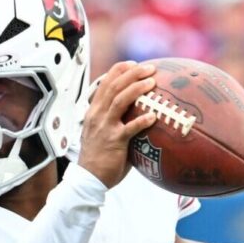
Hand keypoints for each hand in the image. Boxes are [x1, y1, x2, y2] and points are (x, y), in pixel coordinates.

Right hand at [76, 61, 158, 188]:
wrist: (89, 178)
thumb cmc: (100, 157)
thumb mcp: (103, 133)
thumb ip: (116, 121)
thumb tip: (139, 114)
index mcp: (94, 111)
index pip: (104, 83)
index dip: (119, 70)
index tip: (133, 64)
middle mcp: (97, 115)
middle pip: (114, 86)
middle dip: (132, 73)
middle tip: (149, 68)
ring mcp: (105, 127)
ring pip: (119, 100)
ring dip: (137, 89)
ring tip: (152, 82)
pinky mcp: (114, 141)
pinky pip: (130, 128)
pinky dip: (142, 120)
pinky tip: (154, 116)